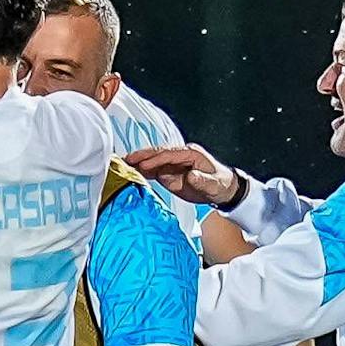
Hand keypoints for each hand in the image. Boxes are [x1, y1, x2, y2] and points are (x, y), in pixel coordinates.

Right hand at [127, 142, 242, 206]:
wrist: (223, 191)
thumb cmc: (220, 185)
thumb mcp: (214, 184)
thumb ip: (202, 180)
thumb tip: (191, 176)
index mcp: (191, 154)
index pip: (169, 155)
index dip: (155, 160)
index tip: (143, 165)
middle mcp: (179, 156)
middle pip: (157, 154)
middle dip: (141, 157)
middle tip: (125, 160)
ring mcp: (172, 165)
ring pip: (152, 161)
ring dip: (137, 163)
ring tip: (121, 165)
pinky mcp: (168, 173)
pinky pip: (152, 171)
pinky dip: (141, 171)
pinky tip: (129, 172)